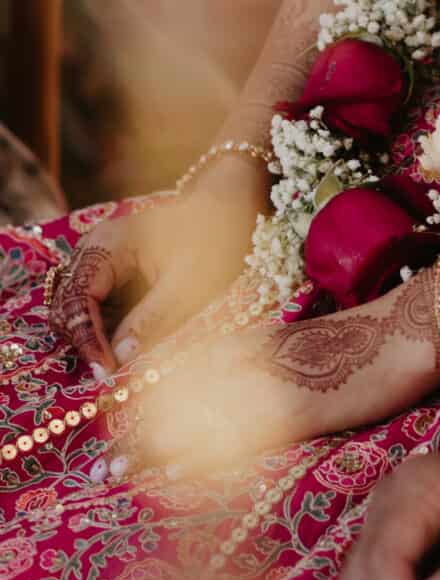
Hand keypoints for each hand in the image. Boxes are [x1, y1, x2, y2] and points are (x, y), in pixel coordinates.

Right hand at [48, 159, 268, 373]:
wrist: (231, 208)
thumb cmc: (213, 238)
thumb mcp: (187, 284)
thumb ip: (150, 320)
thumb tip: (119, 359)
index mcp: (107, 244)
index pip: (78, 299)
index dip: (87, 338)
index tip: (105, 371)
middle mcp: (95, 249)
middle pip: (68, 305)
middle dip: (85, 339)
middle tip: (109, 371)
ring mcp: (102, 260)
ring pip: (80, 309)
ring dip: (94, 336)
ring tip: (118, 361)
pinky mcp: (114, 273)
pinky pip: (98, 306)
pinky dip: (107, 328)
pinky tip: (127, 343)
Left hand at [128, 265, 439, 474]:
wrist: (408, 330)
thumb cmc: (364, 342)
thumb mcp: (305, 348)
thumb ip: (272, 366)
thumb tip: (248, 396)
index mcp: (257, 342)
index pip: (189, 366)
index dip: (151, 396)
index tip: (117, 423)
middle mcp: (256, 359)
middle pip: (184, 393)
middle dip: (141, 428)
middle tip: (106, 464)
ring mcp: (274, 383)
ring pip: (199, 415)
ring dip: (156, 446)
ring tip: (121, 473)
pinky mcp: (297, 409)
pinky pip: (240, 436)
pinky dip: (204, 456)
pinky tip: (180, 478)